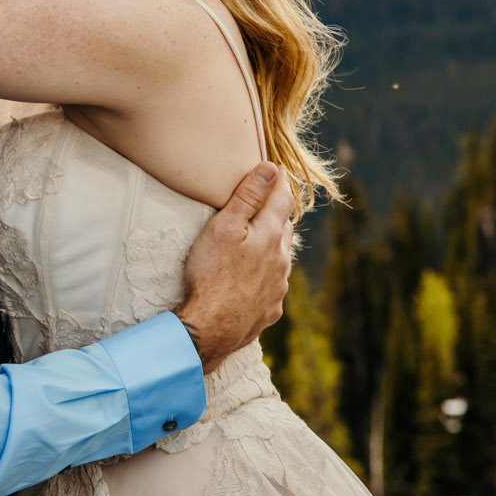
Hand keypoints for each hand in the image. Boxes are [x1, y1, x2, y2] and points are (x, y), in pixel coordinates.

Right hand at [173, 163, 295, 371]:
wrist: (210, 327)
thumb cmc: (211, 273)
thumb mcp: (224, 227)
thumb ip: (248, 196)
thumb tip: (271, 168)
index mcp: (271, 236)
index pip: (282, 200)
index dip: (279, 182)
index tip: (277, 170)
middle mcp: (281, 261)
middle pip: (285, 229)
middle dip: (278, 214)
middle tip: (269, 202)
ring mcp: (277, 287)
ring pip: (281, 258)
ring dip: (274, 246)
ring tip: (260, 240)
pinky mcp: (269, 309)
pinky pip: (273, 286)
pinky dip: (267, 275)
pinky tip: (253, 278)